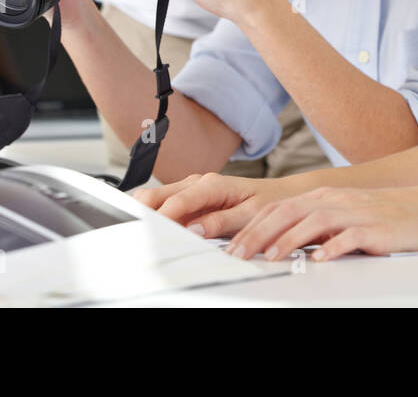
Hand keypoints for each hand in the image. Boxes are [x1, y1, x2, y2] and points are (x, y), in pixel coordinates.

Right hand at [131, 172, 294, 236]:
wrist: (278, 197)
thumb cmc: (268, 204)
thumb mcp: (249, 216)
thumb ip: (220, 222)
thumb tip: (193, 229)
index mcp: (213, 185)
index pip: (178, 200)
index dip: (162, 216)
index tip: (152, 233)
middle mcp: (198, 183)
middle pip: (157, 195)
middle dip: (145, 213)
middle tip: (139, 234)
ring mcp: (191, 190)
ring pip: (156, 199)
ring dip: (148, 215)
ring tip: (144, 234)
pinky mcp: (189, 200)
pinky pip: (165, 206)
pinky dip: (156, 217)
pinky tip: (156, 231)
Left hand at [225, 185, 417, 262]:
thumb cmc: (385, 215)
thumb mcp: (344, 214)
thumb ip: (314, 224)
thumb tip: (280, 242)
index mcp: (324, 197)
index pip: (279, 208)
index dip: (253, 226)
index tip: (232, 245)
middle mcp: (336, 200)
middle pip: (289, 212)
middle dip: (259, 233)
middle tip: (239, 254)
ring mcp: (355, 213)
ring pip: (314, 221)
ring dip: (288, 240)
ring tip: (270, 257)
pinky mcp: (376, 228)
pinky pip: (350, 236)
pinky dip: (333, 246)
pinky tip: (320, 259)